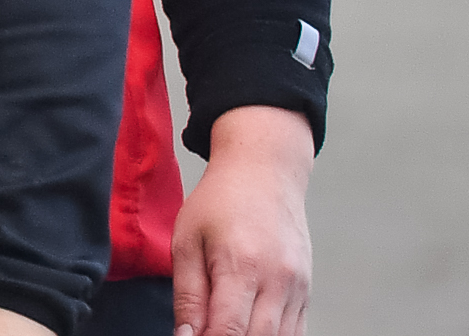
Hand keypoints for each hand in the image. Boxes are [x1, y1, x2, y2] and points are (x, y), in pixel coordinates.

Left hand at [173, 105, 313, 335]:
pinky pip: (296, 332)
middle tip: (205, 333)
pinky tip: (250, 329)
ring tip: (225, 327)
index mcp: (241, 266)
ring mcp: (298, 288)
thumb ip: (187, 294)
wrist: (264, 174)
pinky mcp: (307, 292)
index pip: (228, 330)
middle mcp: (278, 281)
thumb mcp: (186, 240)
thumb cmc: (218, 202)